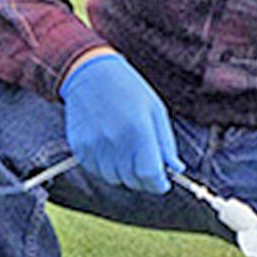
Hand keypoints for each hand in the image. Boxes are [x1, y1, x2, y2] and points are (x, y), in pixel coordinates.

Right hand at [59, 52, 182, 192]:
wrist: (90, 72)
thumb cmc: (128, 89)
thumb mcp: (155, 110)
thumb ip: (166, 143)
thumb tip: (176, 169)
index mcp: (138, 129)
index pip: (150, 174)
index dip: (158, 184)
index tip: (162, 184)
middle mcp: (115, 139)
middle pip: (132, 180)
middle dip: (143, 179)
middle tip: (146, 167)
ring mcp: (94, 145)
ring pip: (114, 178)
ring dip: (123, 173)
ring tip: (126, 151)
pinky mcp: (79, 147)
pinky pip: (96, 170)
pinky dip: (105, 166)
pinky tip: (109, 147)